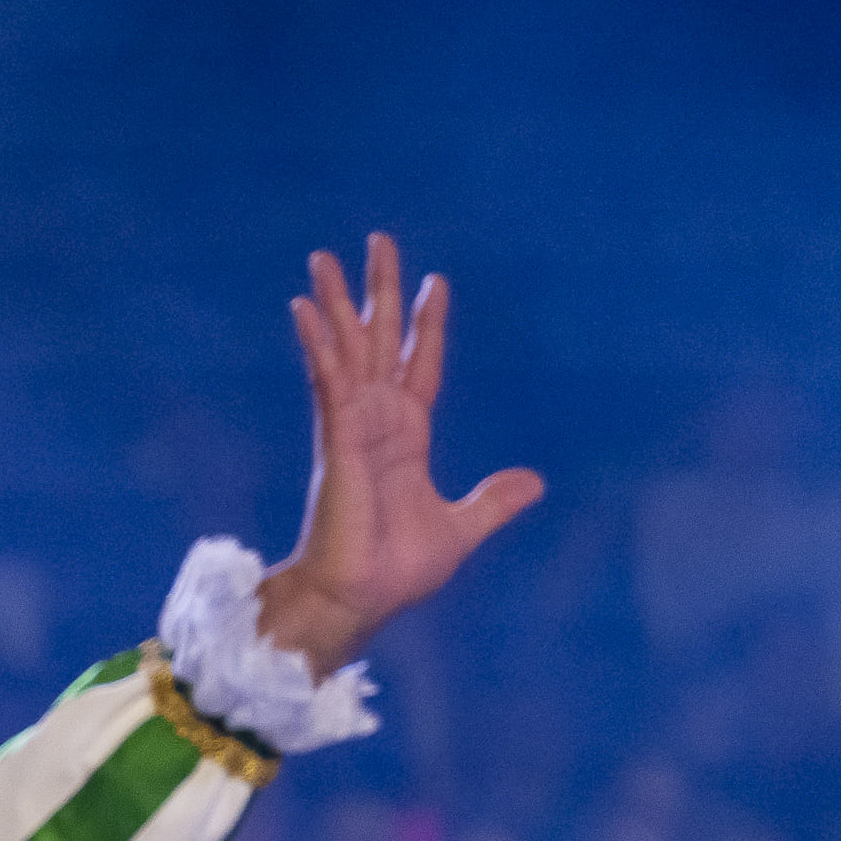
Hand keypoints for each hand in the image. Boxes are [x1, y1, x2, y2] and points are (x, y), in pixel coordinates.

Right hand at [256, 236, 544, 673]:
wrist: (360, 599)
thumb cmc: (397, 570)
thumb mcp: (461, 528)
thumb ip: (493, 501)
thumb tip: (535, 483)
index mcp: (406, 438)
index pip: (418, 366)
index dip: (426, 326)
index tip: (435, 282)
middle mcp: (376, 423)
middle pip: (377, 340)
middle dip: (377, 291)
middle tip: (378, 241)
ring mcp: (352, 427)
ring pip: (346, 349)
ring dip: (336, 302)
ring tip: (325, 256)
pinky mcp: (336, 439)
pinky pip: (327, 380)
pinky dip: (317, 344)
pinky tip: (304, 309)